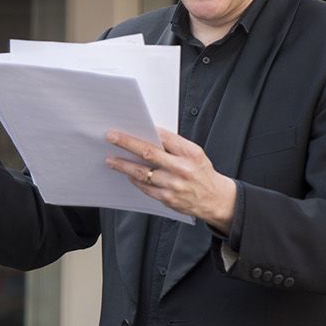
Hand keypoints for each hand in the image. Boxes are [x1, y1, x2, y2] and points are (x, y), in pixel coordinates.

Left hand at [104, 128, 236, 232]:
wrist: (215, 200)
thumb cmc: (202, 173)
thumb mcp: (195, 154)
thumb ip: (175, 146)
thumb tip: (150, 136)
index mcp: (190, 153)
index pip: (163, 138)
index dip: (144, 131)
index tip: (129, 126)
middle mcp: (182, 169)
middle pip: (148, 153)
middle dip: (127, 143)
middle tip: (112, 137)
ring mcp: (173, 185)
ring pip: (142, 172)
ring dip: (124, 165)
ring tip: (111, 159)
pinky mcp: (168, 199)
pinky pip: (145, 187)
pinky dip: (134, 179)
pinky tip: (127, 173)